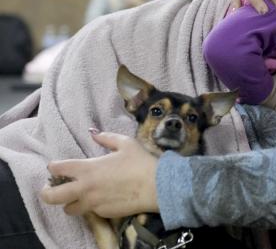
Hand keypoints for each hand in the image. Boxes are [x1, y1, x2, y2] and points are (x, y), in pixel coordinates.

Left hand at [40, 130, 158, 217]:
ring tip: (77, 197)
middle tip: (51, 189)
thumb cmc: (141, 162)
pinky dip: (91, 206)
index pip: (57, 168)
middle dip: (47, 192)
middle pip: (52, 196)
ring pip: (68, 209)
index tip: (56, 167)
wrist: (157, 186)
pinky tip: (101, 199)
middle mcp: (85, 188)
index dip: (53, 167)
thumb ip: (106, 137)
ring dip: (69, 202)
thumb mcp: (126, 143)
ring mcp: (93, 203)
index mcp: (87, 168)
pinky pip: (90, 212)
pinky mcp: (103, 213)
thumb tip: (93, 132)